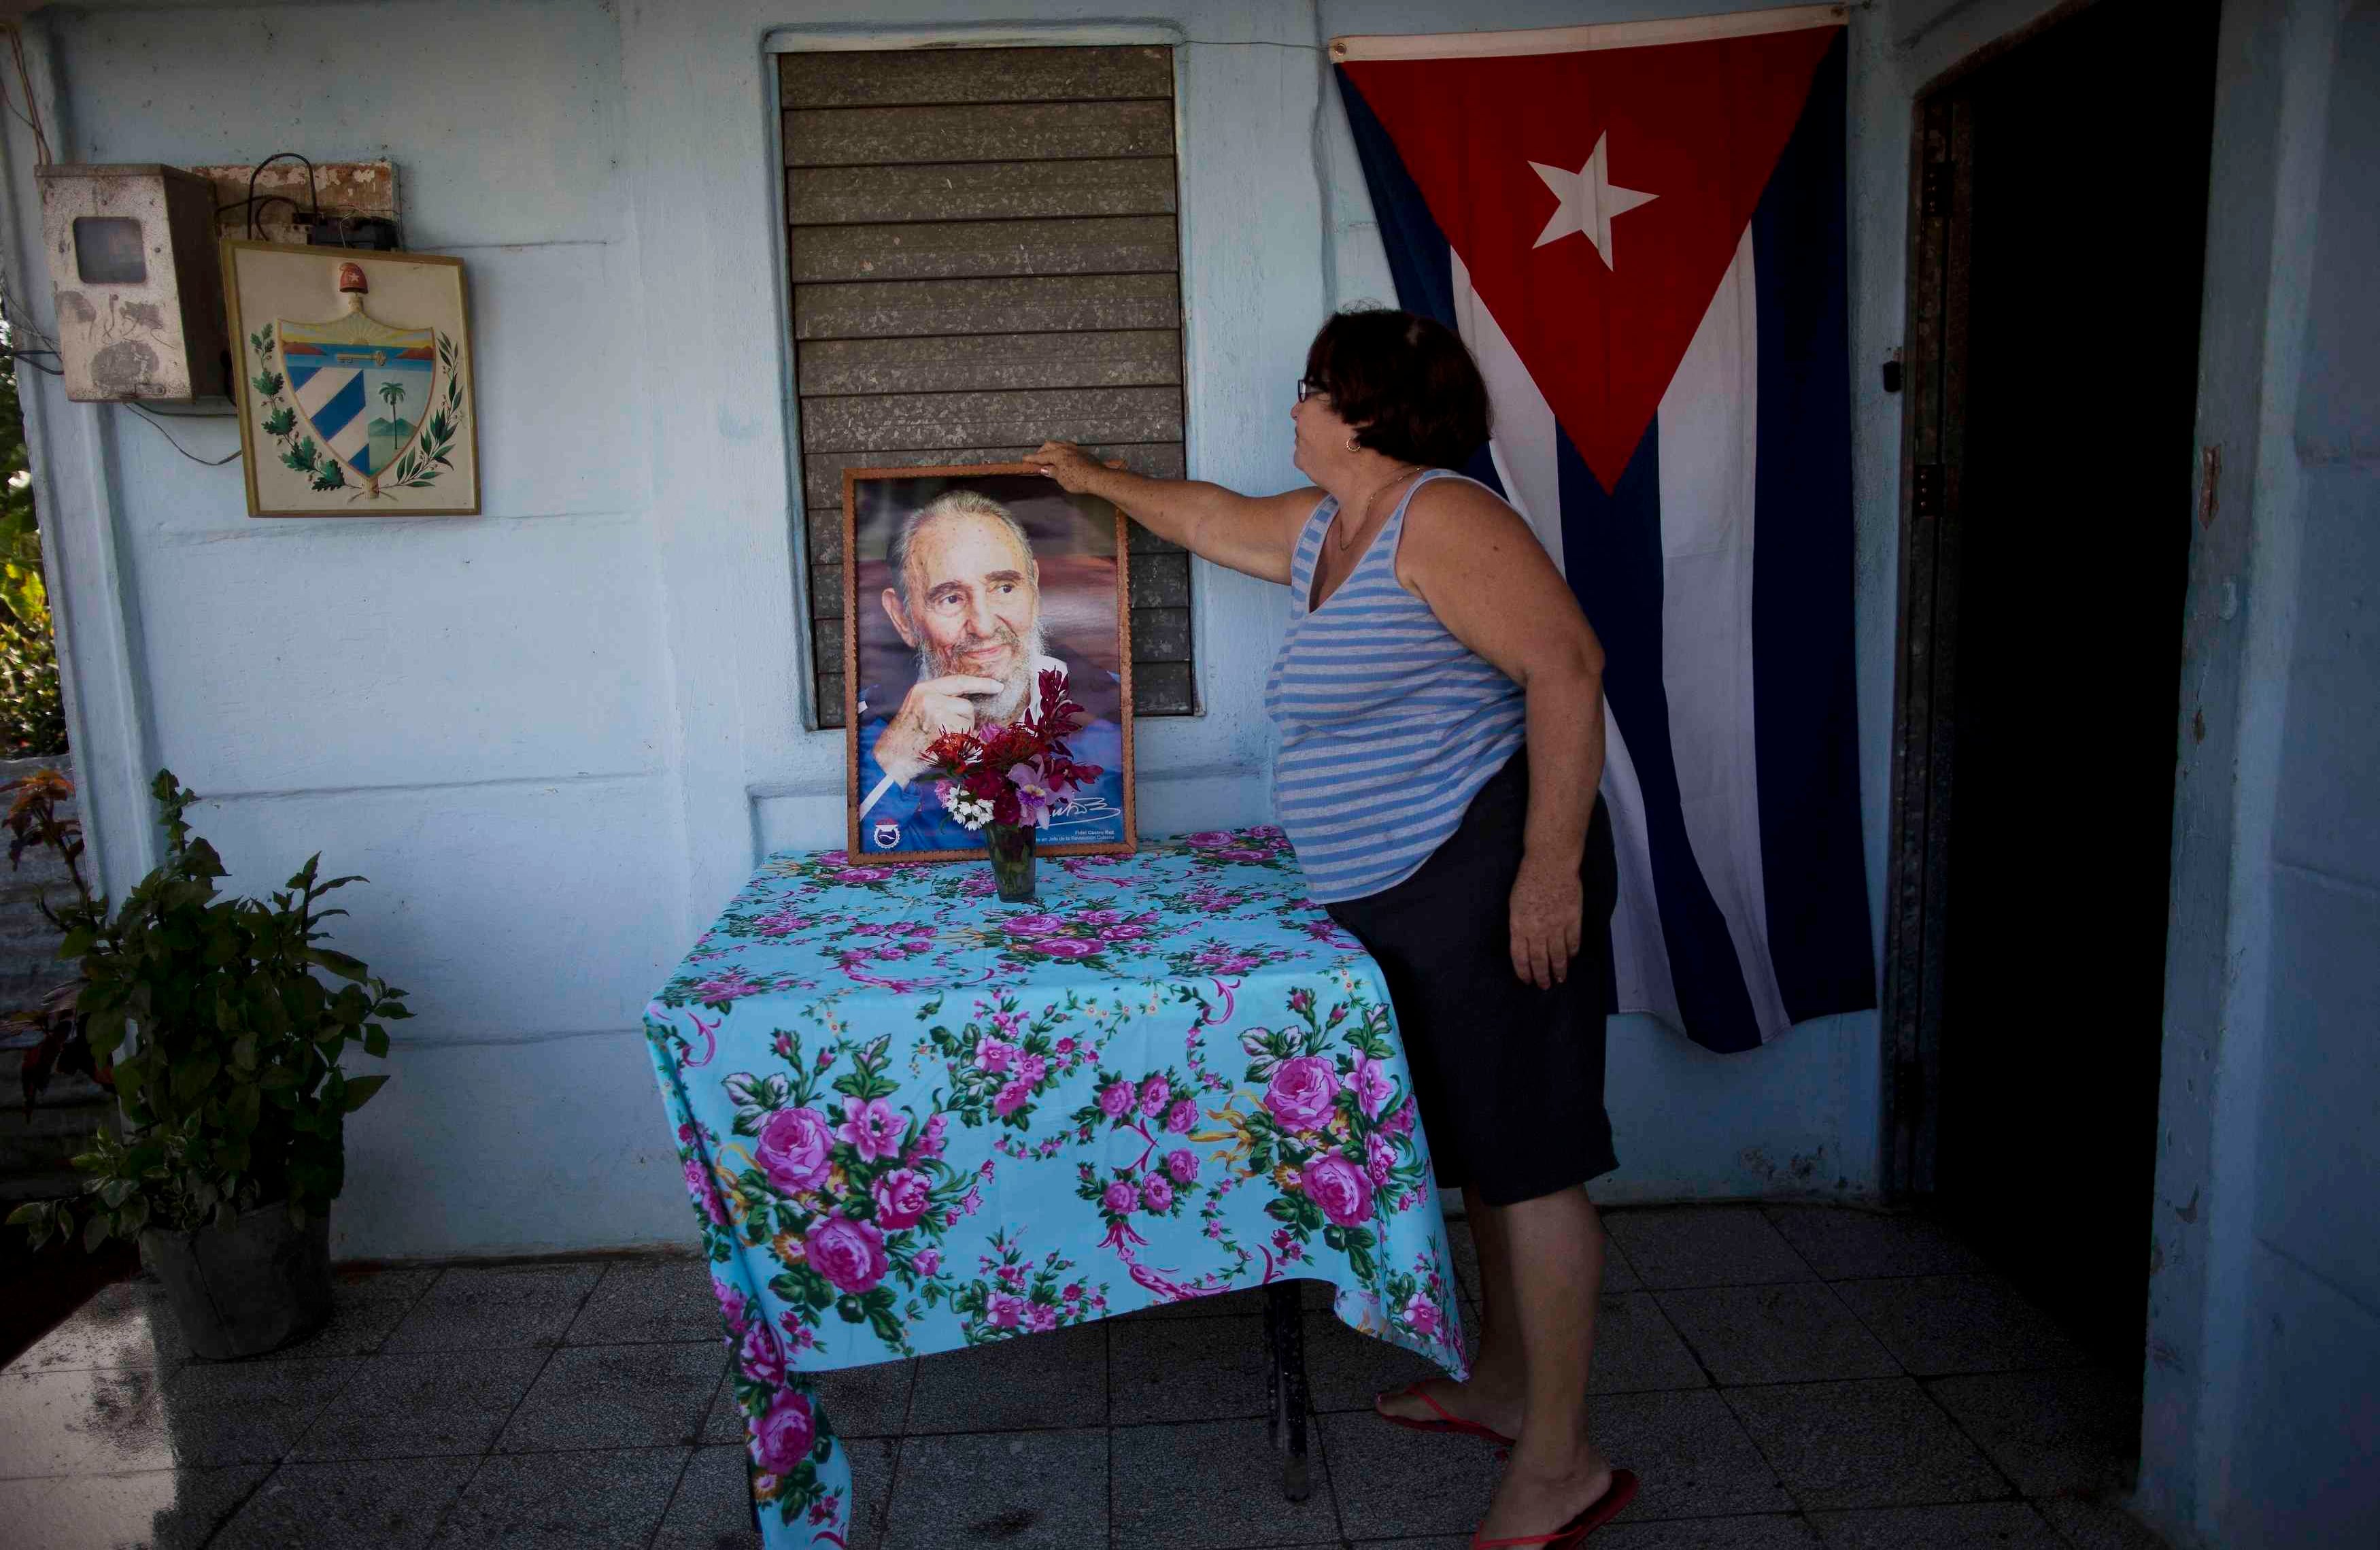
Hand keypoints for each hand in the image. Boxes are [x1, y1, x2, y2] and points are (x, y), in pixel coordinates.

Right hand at [871, 674, 1003, 785]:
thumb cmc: (907, 736)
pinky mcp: (944, 734)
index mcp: (924, 690)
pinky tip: (945, 750)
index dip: (981, 683)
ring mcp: (937, 716)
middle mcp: (931, 699)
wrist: (892, 758)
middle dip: (964, 721)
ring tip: (942, 742)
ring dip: (963, 736)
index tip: (998, 686)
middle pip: (967, 707)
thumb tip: (969, 703)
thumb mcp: (917, 707)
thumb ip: (939, 700)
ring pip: (968, 724)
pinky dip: (963, 748)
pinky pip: (967, 740)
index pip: (958, 681)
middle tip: (943, 733)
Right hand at [1033, 440, 1123, 492]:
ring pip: (1059, 444)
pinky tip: (1063, 457)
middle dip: (1042, 451)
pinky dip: (1062, 450)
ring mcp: (1075, 449)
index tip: (1025, 459)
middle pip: (1049, 445)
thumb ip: (1052, 472)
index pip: (1041, 456)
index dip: (1032, 458)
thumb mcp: (1062, 479)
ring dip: (1052, 449)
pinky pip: (1068, 447)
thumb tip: (1045, 469)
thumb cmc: (1079, 480)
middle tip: (1038, 459)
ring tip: (1050, 457)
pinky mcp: (1082, 452)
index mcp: (1058, 454)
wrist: (1098, 478)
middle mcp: (1065, 448)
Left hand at [1508, 851, 1583, 988]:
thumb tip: (1524, 942)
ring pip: (1558, 956)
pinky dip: (1572, 953)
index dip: (1524, 971)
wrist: (1551, 865)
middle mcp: (1538, 931)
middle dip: (1542, 976)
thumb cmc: (1528, 880)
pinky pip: (1573, 942)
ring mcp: (1557, 927)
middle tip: (1544, 986)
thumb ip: (1519, 925)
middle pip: (1540, 961)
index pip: (1520, 957)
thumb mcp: (1515, 905)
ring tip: (1560, 979)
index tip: (1527, 980)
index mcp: (1519, 927)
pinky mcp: (1573, 920)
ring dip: (1559, 970)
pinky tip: (1571, 958)